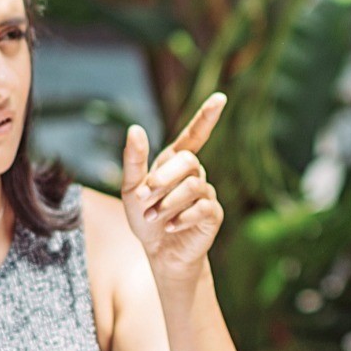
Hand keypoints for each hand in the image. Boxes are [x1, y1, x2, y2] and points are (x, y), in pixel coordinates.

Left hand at [120, 93, 225, 287]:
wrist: (159, 252)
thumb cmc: (145, 218)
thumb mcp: (130, 189)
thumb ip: (133, 160)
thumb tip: (135, 127)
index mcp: (175, 162)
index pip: (195, 135)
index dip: (206, 117)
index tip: (220, 98)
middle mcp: (194, 173)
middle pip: (188, 161)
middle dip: (163, 178)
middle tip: (143, 197)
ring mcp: (206, 193)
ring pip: (193, 186)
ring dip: (167, 202)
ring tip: (153, 217)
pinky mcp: (213, 214)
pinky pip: (202, 208)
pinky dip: (181, 217)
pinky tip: (170, 226)